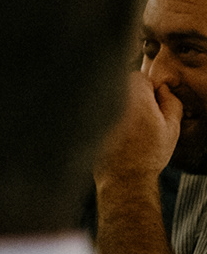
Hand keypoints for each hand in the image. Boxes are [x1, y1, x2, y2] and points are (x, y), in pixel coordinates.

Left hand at [95, 69, 182, 186]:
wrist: (123, 176)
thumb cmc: (148, 155)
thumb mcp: (171, 129)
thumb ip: (171, 103)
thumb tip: (163, 89)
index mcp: (135, 99)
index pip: (138, 77)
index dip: (146, 90)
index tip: (148, 105)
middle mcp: (111, 99)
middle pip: (120, 84)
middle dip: (129, 95)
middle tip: (137, 117)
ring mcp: (93, 107)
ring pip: (106, 95)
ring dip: (114, 104)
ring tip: (124, 127)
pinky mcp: (83, 117)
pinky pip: (94, 107)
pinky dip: (101, 114)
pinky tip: (112, 131)